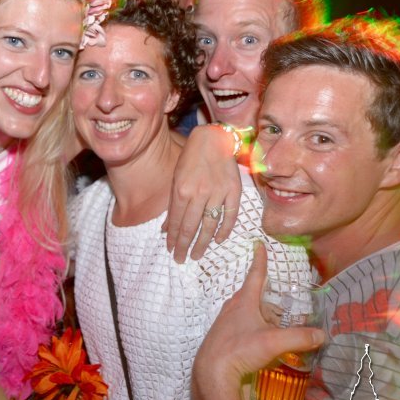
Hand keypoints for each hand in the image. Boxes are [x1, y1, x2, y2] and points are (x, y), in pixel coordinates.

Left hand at [164, 124, 242, 262]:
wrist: (215, 139)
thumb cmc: (191, 158)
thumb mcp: (176, 179)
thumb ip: (172, 206)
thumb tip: (166, 230)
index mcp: (182, 190)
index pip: (177, 222)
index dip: (174, 239)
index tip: (171, 251)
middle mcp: (200, 193)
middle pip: (191, 227)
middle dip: (185, 246)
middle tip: (181, 259)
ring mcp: (218, 193)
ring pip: (209, 225)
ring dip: (202, 243)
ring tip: (197, 255)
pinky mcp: (234, 191)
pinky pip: (230, 215)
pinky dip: (225, 229)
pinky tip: (218, 240)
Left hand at [193, 244, 324, 399]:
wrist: (212, 373)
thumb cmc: (239, 350)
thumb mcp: (274, 342)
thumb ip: (300, 337)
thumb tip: (322, 334)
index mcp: (244, 301)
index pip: (255, 274)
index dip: (260, 260)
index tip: (259, 244)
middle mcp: (232, 308)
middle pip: (252, 294)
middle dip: (266, 292)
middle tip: (280, 294)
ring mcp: (226, 323)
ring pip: (246, 311)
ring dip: (260, 312)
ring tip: (275, 320)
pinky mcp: (223, 337)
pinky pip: (241, 325)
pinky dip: (253, 326)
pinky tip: (261, 339)